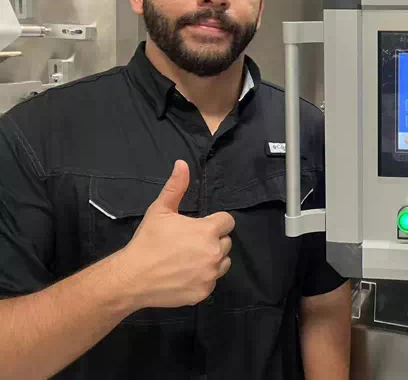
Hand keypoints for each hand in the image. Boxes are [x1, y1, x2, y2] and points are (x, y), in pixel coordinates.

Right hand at [118, 160, 234, 308]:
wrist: (132, 278)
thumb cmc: (147, 241)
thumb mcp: (160, 210)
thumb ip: (176, 186)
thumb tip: (182, 163)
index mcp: (208, 231)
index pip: (227, 221)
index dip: (215, 222)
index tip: (200, 226)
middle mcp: (214, 253)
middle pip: (226, 242)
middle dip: (213, 240)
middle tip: (190, 243)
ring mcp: (210, 275)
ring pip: (223, 262)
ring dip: (213, 259)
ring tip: (189, 258)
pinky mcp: (204, 292)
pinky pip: (212, 281)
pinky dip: (203, 278)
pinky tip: (185, 275)